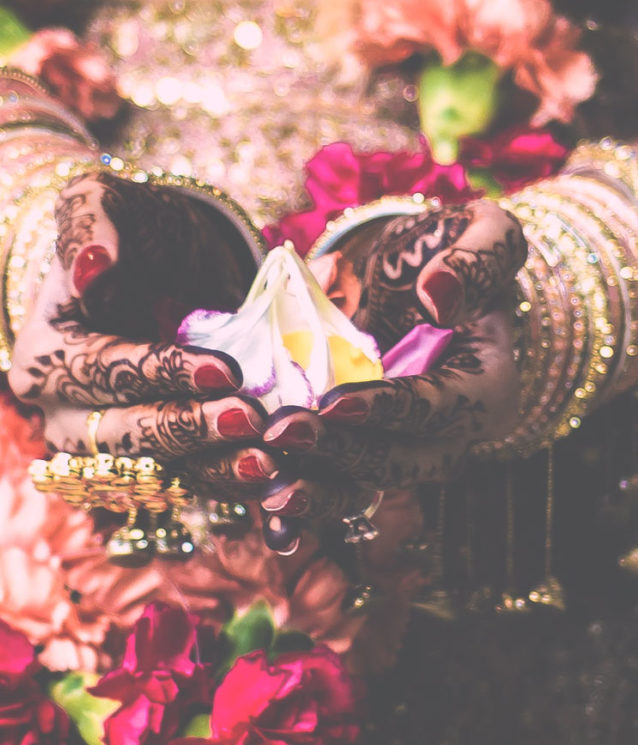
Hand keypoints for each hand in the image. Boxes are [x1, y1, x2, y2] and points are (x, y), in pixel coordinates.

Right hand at [8, 172, 277, 493]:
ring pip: (158, 470)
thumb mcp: (100, 202)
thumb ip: (87, 224)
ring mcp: (109, 447)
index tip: (221, 369)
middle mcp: (67, 415)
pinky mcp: (152, 462)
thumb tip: (91, 269)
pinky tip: (274, 478)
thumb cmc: (126, 232)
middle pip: (125, 433)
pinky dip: (228, 481)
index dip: (159, 372)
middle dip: (187, 428)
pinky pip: (187, 481)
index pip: (101, 370)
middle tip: (248, 419)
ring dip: (213, 469)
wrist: (153, 270)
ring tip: (269, 464)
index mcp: (44, 357)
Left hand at [258, 200, 526, 550]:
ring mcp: (403, 451)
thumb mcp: (481, 231)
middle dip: (340, 453)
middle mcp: (449, 434)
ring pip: (364, 486)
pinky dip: (304, 499)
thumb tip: (440, 296)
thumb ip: (478, 256)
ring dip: (317, 493)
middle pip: (398, 460)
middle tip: (281, 434)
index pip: (439, 407)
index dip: (388, 409)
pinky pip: (336, 486)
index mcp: (486, 387)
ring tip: (269, 492)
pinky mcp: (363, 454)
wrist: (408, 281)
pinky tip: (265, 505)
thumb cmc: (446, 254)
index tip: (335, 404)